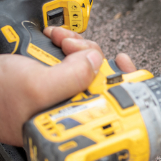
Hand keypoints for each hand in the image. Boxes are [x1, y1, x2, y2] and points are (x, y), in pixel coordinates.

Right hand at [0, 27, 134, 145]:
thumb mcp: (36, 88)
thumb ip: (72, 77)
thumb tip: (96, 62)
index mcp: (68, 122)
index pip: (110, 105)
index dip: (121, 82)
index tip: (124, 62)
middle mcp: (67, 109)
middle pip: (101, 78)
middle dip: (92, 54)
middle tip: (72, 46)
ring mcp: (60, 92)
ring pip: (87, 64)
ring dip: (77, 45)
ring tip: (58, 40)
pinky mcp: (51, 77)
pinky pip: (71, 57)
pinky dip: (66, 44)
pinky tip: (56, 38)